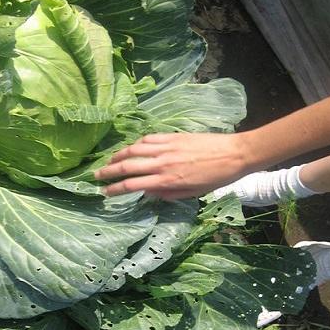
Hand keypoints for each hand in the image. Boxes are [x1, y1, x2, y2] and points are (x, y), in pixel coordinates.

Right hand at [94, 132, 250, 199]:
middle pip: (128, 167)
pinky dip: (136, 143)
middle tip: (96, 175)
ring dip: (118, 155)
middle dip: (109, 171)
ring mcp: (166, 147)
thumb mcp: (192, 193)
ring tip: (109, 160)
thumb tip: (149, 193)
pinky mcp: (171, 136)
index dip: (116, 189)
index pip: (133, 185)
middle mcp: (162, 163)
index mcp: (167, 180)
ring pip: (134, 149)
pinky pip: (147, 139)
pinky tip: (131, 147)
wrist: (234, 154)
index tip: (105, 192)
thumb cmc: (216, 178)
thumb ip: (169, 193)